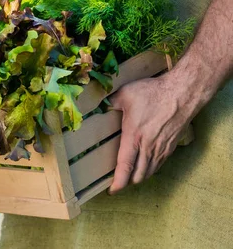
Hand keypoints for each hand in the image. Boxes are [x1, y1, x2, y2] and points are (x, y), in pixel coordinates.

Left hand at [107, 76, 191, 194]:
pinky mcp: (171, 146)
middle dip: (127, 182)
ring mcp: (161, 148)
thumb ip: (110, 102)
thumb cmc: (153, 93)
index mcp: (134, 137)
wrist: (182, 94)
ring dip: (139, 176)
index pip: (125, 166)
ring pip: (149, 172)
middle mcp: (148, 147)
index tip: (113, 190)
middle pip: (138, 175)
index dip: (119, 181)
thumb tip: (100, 105)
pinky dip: (151, 169)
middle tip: (118, 182)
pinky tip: (146, 165)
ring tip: (130, 176)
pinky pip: (159, 164)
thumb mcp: (125, 94)